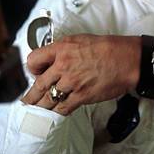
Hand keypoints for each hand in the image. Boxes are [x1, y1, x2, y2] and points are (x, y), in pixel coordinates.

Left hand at [21, 34, 140, 115]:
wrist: (127, 59)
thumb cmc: (108, 47)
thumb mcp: (81, 40)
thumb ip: (64, 50)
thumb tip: (54, 60)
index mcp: (62, 48)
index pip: (34, 60)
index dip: (33, 68)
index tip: (36, 73)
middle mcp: (63, 65)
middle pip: (39, 84)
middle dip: (31, 95)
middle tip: (27, 100)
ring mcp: (71, 82)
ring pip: (48, 99)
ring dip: (41, 107)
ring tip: (36, 111)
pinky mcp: (81, 96)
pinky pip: (62, 108)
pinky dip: (57, 112)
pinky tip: (54, 113)